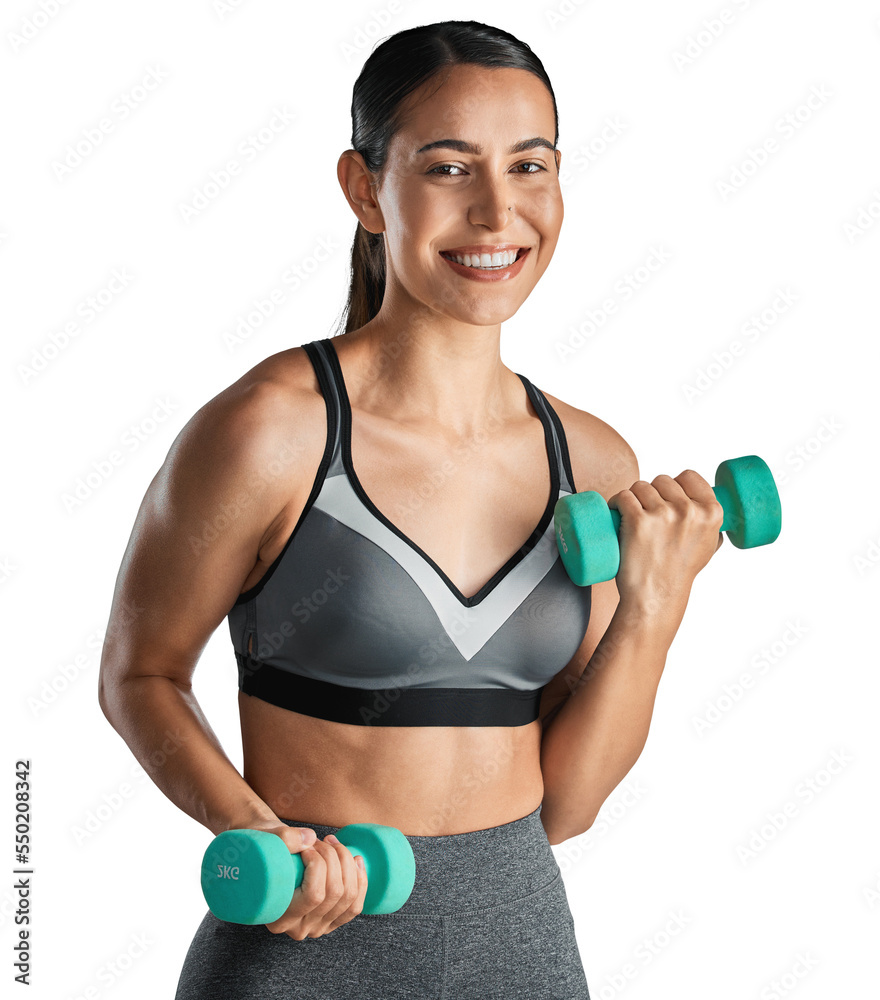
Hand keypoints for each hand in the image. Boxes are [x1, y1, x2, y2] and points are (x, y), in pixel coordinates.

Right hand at [252, 826, 368, 940]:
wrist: (266, 863)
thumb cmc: (263, 852)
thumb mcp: (265, 842)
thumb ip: (284, 838)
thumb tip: (310, 838)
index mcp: (279, 918)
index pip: (313, 895)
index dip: (318, 863)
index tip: (307, 846)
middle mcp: (299, 929)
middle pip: (334, 893)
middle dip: (334, 857)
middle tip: (321, 840)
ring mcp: (318, 927)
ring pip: (348, 896)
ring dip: (347, 863)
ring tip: (334, 844)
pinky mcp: (331, 921)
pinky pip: (355, 906)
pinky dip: (360, 880)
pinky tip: (356, 860)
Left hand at [607, 470, 723, 614]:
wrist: (656, 596)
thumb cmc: (679, 573)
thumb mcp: (708, 546)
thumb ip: (711, 526)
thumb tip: (709, 508)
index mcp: (711, 512)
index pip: (689, 476)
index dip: (675, 484)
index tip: (666, 496)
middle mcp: (689, 510)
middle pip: (662, 480)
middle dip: (652, 493)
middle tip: (646, 514)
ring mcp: (663, 514)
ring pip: (640, 486)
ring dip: (633, 498)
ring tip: (631, 516)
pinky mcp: (638, 521)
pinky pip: (624, 495)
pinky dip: (616, 502)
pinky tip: (616, 511)